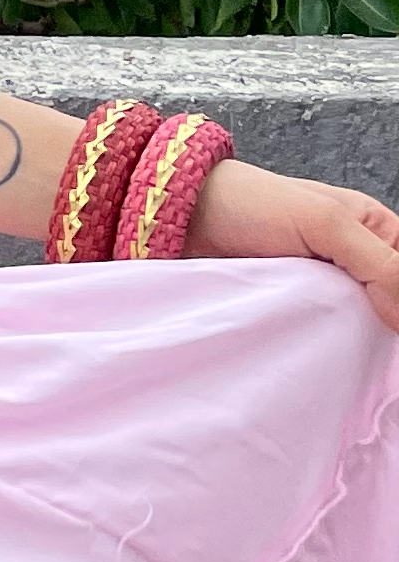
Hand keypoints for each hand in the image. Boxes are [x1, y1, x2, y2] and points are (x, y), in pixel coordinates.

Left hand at [190, 159, 398, 333]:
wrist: (183, 217)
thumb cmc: (251, 202)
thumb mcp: (325, 222)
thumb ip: (378, 264)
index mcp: (375, 231)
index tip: (391, 326)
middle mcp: (356, 260)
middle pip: (389, 306)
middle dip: (383, 326)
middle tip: (369, 343)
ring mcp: (327, 289)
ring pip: (361, 328)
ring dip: (356, 342)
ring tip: (345, 349)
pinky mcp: (298, 311)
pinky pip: (327, 338)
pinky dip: (328, 348)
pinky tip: (327, 358)